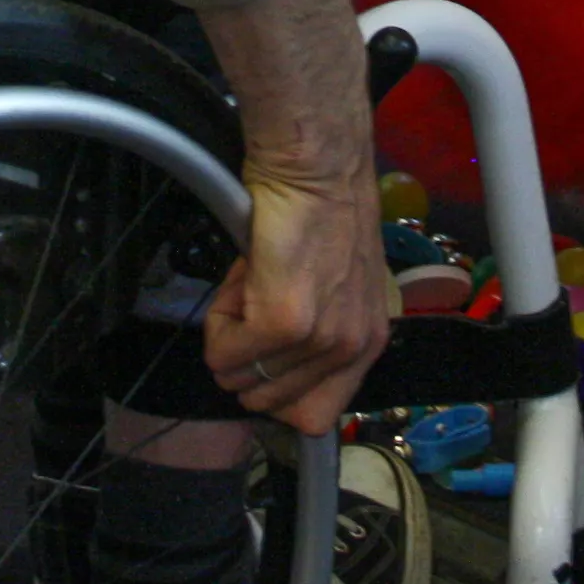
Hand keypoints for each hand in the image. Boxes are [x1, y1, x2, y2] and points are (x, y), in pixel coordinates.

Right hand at [203, 161, 390, 435]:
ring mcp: (319, 340)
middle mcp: (350, 350)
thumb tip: (266, 366)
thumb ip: (316, 336)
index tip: (265, 352)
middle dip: (247, 357)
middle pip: (267, 404)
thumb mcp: (336, 288)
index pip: (314, 417)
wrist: (314, 166)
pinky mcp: (283, 322)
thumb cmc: (319, 211)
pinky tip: (242, 278)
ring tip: (250, 286)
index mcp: (367, 346)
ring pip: (238, 379)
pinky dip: (217, 320)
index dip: (276, 388)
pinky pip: (222, 351)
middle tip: (255, 303)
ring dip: (230, 336)